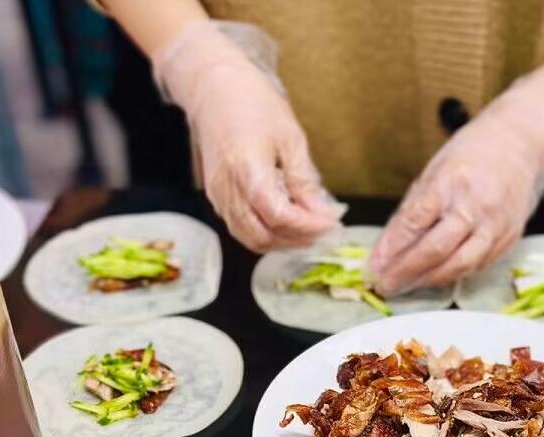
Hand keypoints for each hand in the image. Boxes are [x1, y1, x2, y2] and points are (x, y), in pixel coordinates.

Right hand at [153, 21, 342, 252]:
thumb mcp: (290, 138)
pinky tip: (284, 223)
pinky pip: (240, 228)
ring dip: (280, 241)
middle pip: (263, 235)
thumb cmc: (252, 103)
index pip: (279, 216)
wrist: (213, 87)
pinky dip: (265, 233)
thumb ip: (304, 181)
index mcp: (246, 169)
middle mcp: (227, 188)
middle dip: (296, 239)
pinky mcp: (216, 196)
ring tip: (306, 230)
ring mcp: (218, 195)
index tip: (330, 223)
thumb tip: (322, 213)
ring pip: (250, 238)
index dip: (308, 226)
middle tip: (321, 230)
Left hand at [369, 67, 543, 293]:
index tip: (373, 266)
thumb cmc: (474, 155)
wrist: (523, 145)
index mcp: (452, 181)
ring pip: (458, 265)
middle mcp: (476, 205)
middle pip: (437, 249)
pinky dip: (452, 274)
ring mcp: (496, 226)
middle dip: (407, 272)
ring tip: (406, 286)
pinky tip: (434, 277)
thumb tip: (386, 249)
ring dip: (428, 280)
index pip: (416, 221)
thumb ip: (412, 211)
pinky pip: (476, 266)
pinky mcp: (508, 240)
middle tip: (385, 285)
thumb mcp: (435, 171)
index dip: (392, 248)